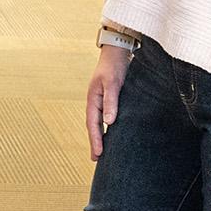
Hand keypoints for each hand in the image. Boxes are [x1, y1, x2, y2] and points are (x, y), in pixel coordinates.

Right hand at [85, 45, 129, 161]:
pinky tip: (114, 133)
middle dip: (95, 142)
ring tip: (104, 151)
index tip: (97, 155)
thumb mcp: (112, 82)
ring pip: (100, 122)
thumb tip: (109, 122)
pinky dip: (108, 128)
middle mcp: (96, 101)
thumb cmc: (114, 65)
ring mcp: (103, 100)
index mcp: (93, 99)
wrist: (118, 51)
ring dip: (101, 136)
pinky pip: (108, 117)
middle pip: (94, 126)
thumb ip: (111, 101)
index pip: (93, 124)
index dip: (95, 140)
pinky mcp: (111, 99)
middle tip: (96, 159)